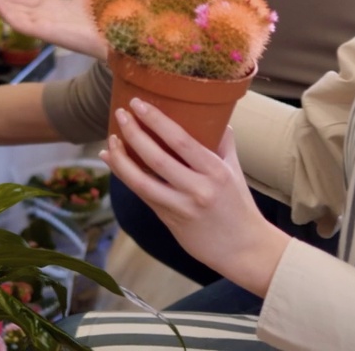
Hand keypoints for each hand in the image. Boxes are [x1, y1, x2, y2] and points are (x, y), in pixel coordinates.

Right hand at [0, 0, 108, 59]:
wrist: (123, 30)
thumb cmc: (110, 13)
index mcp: (53, 9)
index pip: (21, 1)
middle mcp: (46, 18)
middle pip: (12, 7)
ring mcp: (46, 27)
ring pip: (13, 15)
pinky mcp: (49, 34)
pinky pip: (23, 24)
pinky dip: (8, 13)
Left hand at [100, 98, 289, 296]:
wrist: (244, 249)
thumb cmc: (240, 206)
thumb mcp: (235, 170)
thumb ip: (222, 142)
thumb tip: (213, 115)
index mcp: (215, 171)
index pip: (180, 140)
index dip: (156, 121)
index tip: (139, 104)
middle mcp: (197, 188)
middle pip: (156, 158)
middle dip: (133, 133)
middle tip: (119, 114)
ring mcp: (181, 206)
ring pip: (141, 181)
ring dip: (121, 159)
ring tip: (110, 140)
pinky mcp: (169, 220)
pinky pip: (142, 194)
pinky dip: (125, 176)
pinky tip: (112, 161)